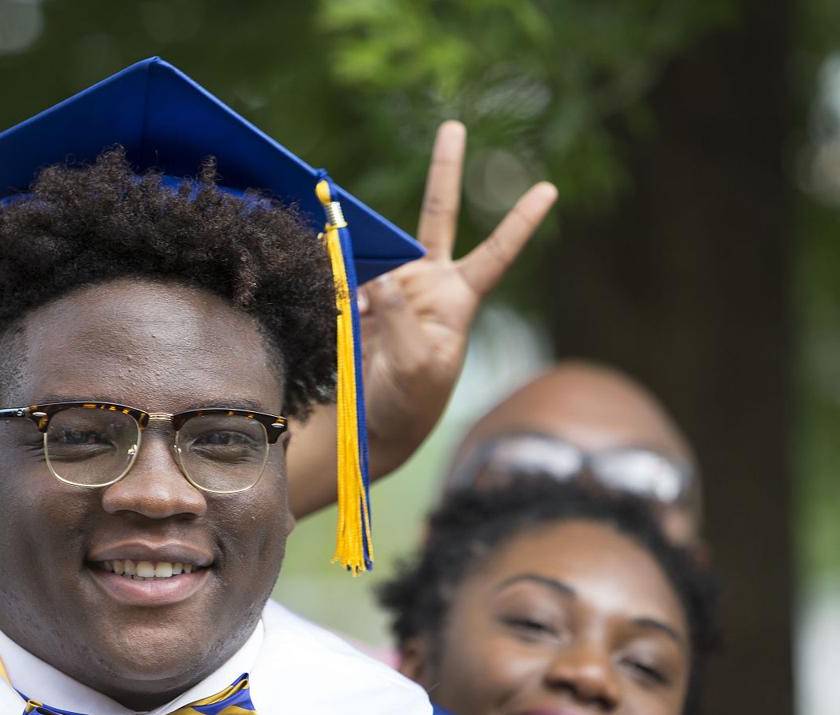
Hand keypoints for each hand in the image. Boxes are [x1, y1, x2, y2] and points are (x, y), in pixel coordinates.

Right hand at [357, 121, 556, 471]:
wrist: (379, 426)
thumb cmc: (412, 401)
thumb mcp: (416, 365)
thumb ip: (401, 318)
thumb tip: (380, 277)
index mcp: (457, 300)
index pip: (496, 254)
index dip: (520, 222)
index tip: (548, 190)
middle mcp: (429, 284)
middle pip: (438, 216)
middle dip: (445, 171)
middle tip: (454, 124)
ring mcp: (395, 289)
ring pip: (381, 245)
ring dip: (360, 241)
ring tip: (353, 279)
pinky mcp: (363, 301)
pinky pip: (348, 274)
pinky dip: (336, 275)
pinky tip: (328, 289)